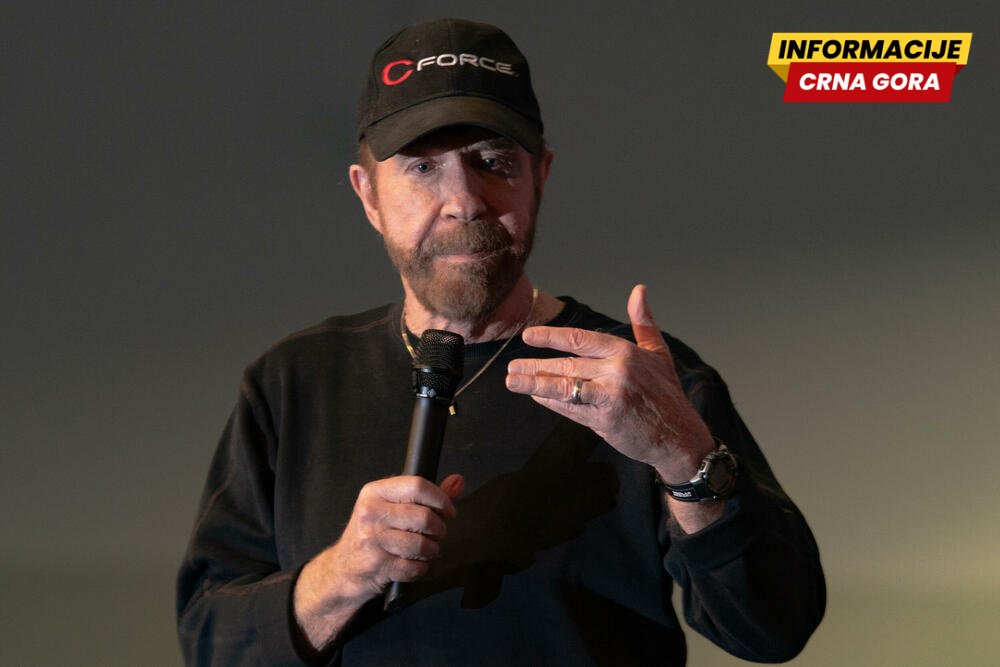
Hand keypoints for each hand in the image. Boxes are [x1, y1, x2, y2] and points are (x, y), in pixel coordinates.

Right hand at [294, 474, 463, 649]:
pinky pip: (413, 567)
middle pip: (423, 516)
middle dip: (438, 529)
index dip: (440, 499)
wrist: (342, 569)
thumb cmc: (373, 534)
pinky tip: (413, 564)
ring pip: (421, 544)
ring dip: (431, 551)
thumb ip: (428, 495)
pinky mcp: (376, 565)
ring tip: (426, 550)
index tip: (448, 511)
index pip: (417, 485)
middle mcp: (370, 513)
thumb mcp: (393, 507)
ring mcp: (371, 540)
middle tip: (437, 534)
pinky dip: (420, 569)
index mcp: (375, 492)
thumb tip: (458, 481)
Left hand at [506, 284, 713, 483]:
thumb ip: (643, 322)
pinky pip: (570, 408)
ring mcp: (609, 396)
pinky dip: (551, 403)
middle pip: (566, 365)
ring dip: (533, 384)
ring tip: (512, 381)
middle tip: (512, 366)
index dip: (551, 337)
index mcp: (625, 352)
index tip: (528, 336)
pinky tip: (536, 397)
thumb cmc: (667, 395)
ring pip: (563, 387)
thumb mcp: (658, 353)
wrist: (679, 437)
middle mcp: (616, 371)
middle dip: (535, 366)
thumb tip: (639, 289)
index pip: (580, 339)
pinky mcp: (604, 420)